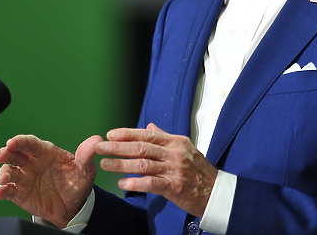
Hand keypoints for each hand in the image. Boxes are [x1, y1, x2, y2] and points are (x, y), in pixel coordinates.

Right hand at [0, 134, 100, 227]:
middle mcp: (32, 163)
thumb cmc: (77, 183)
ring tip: (5, 178)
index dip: (21, 141)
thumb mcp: (85, 170)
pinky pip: (8, 191)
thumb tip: (96, 140)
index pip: (31, 143)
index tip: (12, 141)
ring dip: (4, 172)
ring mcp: (25, 178)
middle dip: (6, 152)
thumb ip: (86, 156)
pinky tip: (0, 193)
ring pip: (9, 171)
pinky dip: (2, 191)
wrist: (73, 206)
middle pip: (15, 154)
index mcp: (46, 152)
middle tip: (2, 154)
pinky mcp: (20, 193)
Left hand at [96, 123, 216, 216]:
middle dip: (118, 147)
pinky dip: (136, 183)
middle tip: (100, 146)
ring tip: (105, 164)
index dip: (127, 133)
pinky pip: (151, 183)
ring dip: (121, 164)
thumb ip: (165, 137)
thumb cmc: (199, 170)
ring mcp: (174, 169)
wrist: (216, 192)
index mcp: (175, 142)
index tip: (110, 134)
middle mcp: (174, 153)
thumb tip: (150, 125)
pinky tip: (123, 184)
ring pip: (143, 164)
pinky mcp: (174, 186)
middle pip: (141, 147)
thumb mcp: (184, 149)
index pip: (147, 134)